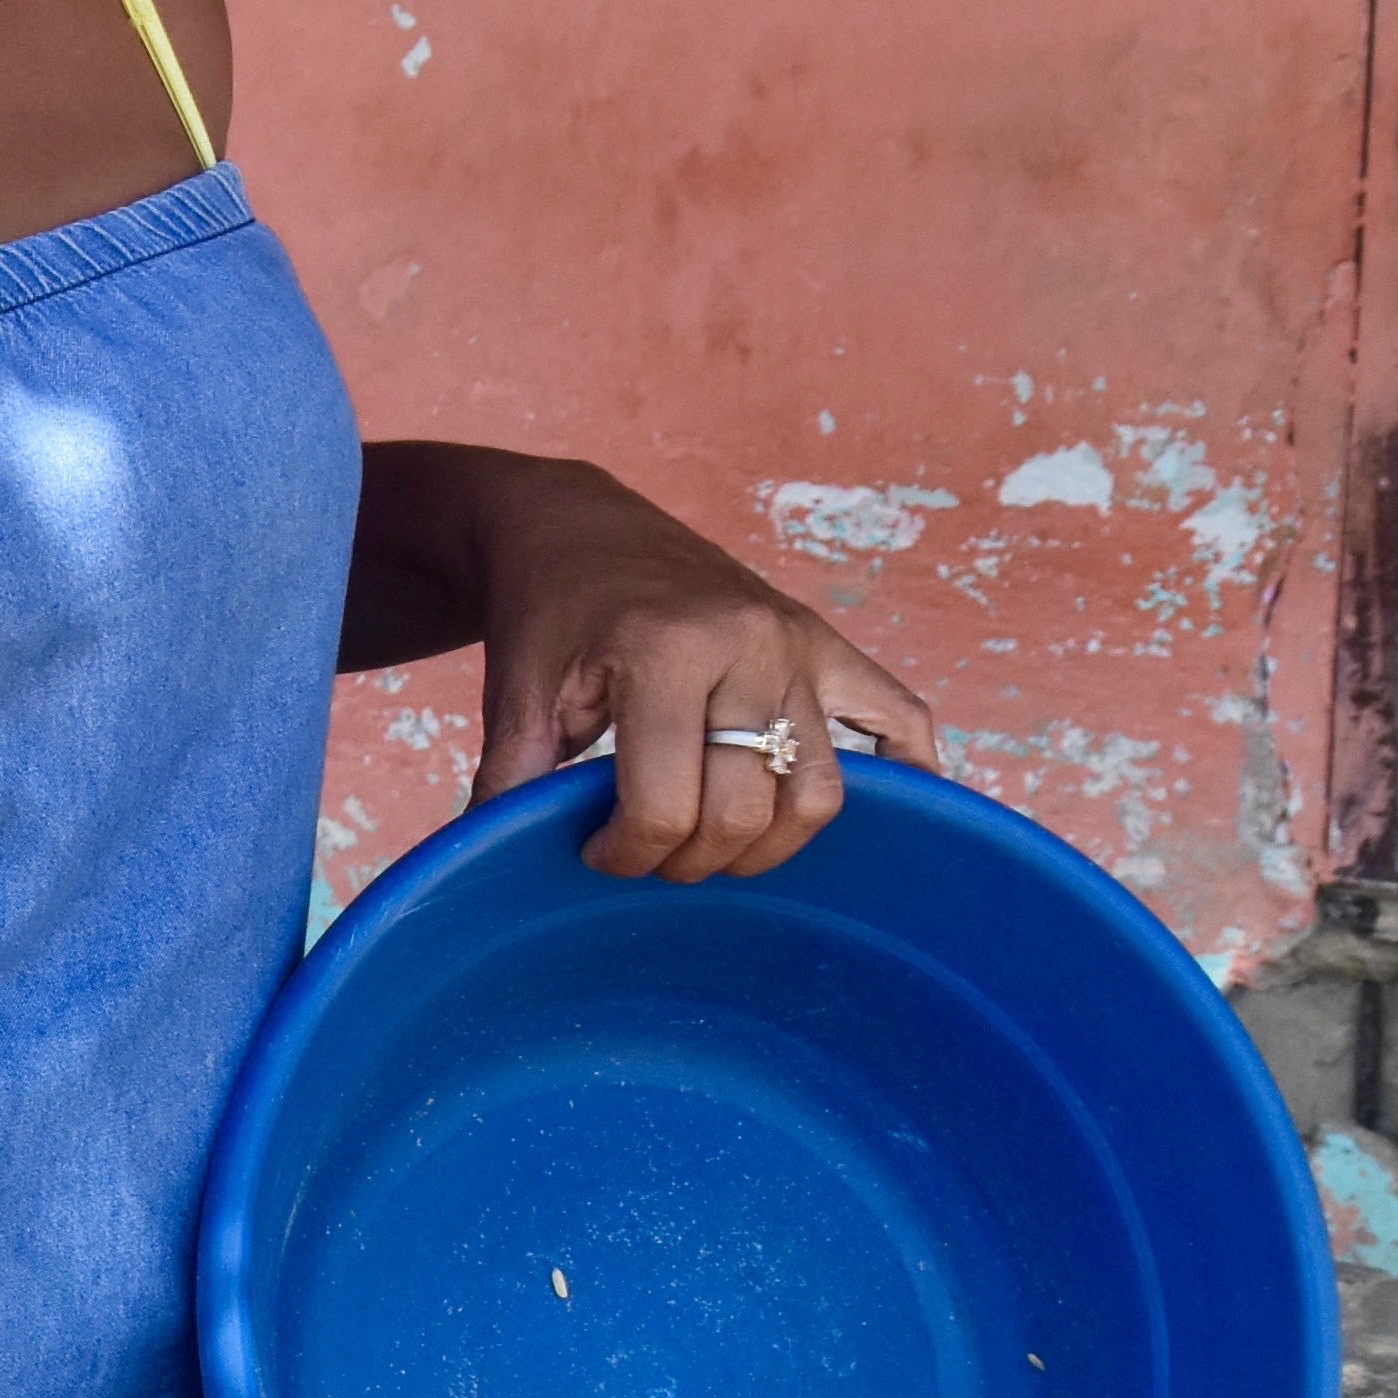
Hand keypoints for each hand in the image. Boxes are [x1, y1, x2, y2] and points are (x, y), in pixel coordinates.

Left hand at [468, 457, 941, 883]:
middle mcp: (750, 642)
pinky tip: (888, 812)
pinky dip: (907, 771)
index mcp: (667, 650)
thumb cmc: (544, 612)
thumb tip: (489, 873)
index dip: (625, 855)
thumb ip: (511, 785)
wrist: (576, 525)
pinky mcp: (826, 643)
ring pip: (823, 791)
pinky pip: (899, 717)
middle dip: (690, 858)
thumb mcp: (516, 694)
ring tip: (714, 840)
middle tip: (647, 850)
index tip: (595, 852)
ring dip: (770, 843)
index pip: (666, 806)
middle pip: (746, 809)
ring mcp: (799, 642)